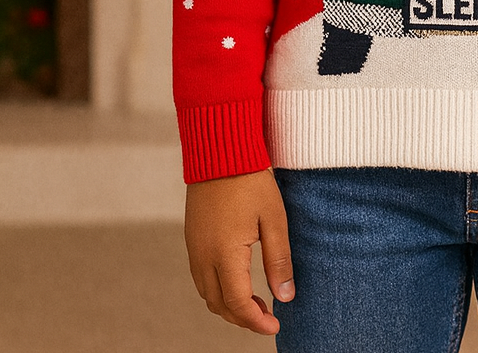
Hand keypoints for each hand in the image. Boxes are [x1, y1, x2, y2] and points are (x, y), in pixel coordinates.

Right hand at [184, 169, 294, 334]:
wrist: (219, 151)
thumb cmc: (251, 181)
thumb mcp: (274, 219)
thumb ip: (278, 260)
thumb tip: (285, 297)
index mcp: (224, 254)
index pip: (237, 303)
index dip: (256, 321)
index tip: (275, 327)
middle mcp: (203, 257)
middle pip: (219, 305)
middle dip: (242, 318)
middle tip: (267, 318)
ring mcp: (194, 248)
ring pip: (207, 293)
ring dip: (228, 305)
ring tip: (255, 303)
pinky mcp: (192, 238)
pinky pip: (201, 277)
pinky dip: (218, 289)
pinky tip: (237, 281)